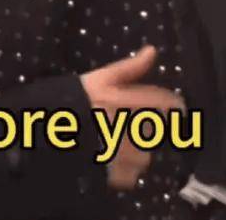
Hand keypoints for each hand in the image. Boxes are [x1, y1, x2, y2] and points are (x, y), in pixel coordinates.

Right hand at [80, 44, 181, 191]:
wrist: (48, 133)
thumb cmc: (72, 101)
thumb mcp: (98, 79)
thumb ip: (128, 67)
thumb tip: (152, 51)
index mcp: (125, 100)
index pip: (162, 100)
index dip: (173, 104)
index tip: (177, 109)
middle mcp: (128, 125)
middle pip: (153, 131)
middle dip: (143, 130)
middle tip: (124, 127)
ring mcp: (123, 152)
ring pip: (144, 156)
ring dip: (134, 152)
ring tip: (112, 146)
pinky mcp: (115, 175)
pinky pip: (131, 175)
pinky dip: (123, 171)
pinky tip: (108, 161)